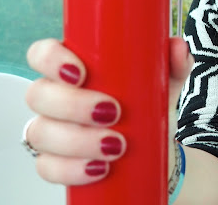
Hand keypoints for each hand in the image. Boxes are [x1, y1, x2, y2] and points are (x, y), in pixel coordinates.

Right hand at [25, 37, 192, 185]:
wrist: (154, 149)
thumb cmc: (146, 106)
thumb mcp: (164, 82)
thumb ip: (173, 62)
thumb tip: (178, 47)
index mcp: (73, 68)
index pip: (42, 53)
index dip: (51, 59)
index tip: (80, 72)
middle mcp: (54, 97)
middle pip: (39, 94)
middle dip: (73, 105)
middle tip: (113, 112)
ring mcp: (50, 130)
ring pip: (41, 132)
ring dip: (78, 140)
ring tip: (117, 145)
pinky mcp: (54, 162)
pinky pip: (48, 167)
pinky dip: (72, 169)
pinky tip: (98, 168)